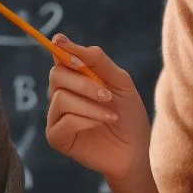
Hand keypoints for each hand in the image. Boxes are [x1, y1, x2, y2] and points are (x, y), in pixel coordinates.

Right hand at [45, 34, 151, 183]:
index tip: (60, 42)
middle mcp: (62, 94)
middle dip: (84, 83)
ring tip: (110, 115)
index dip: (60, 48)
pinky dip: (86, 120)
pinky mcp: (56, 137)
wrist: (136, 151)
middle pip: (57, 75)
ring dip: (90, 105)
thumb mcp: (120, 83)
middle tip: (107, 95)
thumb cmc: (129, 116)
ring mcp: (56, 116)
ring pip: (61, 98)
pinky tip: (100, 125)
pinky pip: (64, 121)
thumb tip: (64, 41)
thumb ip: (97, 61)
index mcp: (77, 78)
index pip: (60, 56)